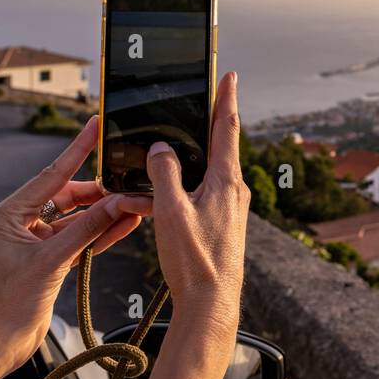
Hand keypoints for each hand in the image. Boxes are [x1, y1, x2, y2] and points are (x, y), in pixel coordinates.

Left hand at [0, 117, 150, 378]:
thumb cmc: (4, 307)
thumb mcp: (50, 262)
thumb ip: (86, 230)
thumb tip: (115, 203)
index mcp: (10, 215)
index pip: (52, 174)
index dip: (78, 149)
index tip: (95, 126)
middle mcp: (22, 224)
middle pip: (70, 195)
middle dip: (100, 191)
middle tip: (129, 183)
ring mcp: (37, 243)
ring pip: (78, 219)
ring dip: (104, 214)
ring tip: (134, 205)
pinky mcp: (50, 261)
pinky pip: (80, 239)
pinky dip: (100, 234)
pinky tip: (123, 226)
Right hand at [146, 71, 248, 335]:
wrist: (212, 305)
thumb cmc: (195, 260)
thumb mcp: (171, 211)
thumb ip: (164, 173)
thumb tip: (161, 148)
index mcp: (226, 180)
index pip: (226, 127)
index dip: (225, 97)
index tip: (229, 74)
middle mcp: (233, 190)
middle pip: (213, 147)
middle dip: (196, 129)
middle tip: (189, 106)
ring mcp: (228, 207)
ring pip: (199, 176)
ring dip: (175, 172)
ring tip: (146, 180)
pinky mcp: (220, 223)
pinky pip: (195, 197)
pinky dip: (174, 195)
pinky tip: (150, 207)